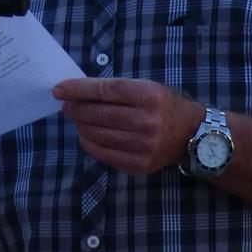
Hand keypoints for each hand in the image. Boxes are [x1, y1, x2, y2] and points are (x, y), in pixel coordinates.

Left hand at [53, 76, 203, 175]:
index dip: (78, 90)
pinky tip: (85, 135)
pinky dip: (88, 142)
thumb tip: (78, 92)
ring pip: (97, 134)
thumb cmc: (164, 106)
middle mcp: (146, 121)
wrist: (192, 134)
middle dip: (76, 109)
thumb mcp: (147, 88)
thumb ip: (116, 90)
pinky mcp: (138, 164)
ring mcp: (142, 145)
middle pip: (98, 114)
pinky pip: (103, 153)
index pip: (105, 91)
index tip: (59, 90)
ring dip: (81, 126)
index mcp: (148, 96)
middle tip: (66, 106)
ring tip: (77, 119)